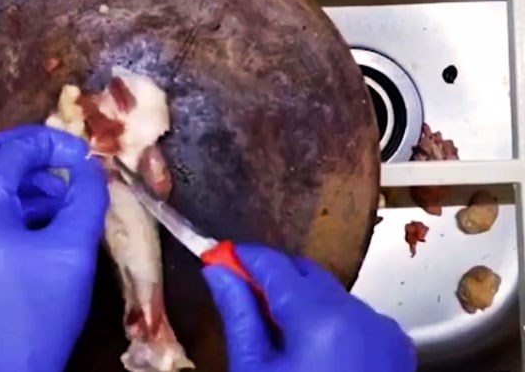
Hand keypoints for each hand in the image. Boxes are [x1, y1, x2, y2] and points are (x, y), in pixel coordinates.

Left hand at [0, 125, 108, 371]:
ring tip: (68, 203)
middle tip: (71, 165)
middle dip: (34, 157)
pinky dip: (17, 209)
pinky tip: (50, 225)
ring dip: (28, 184)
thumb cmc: (37, 316)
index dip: (52, 143)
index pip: (10, 150)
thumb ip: (86, 199)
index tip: (85, 156)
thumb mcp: (72, 251)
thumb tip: (92, 167)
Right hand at [203, 245, 415, 371]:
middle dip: (271, 276)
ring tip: (273, 331)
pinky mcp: (397, 349)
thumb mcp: (253, 371)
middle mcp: (360, 316)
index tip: (220, 256)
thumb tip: (219, 272)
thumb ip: (238, 313)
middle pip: (306, 273)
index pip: (274, 265)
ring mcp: (383, 332)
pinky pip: (355, 317)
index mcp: (321, 319)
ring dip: (300, 299)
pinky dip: (329, 320)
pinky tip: (308, 349)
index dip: (243, 257)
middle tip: (238, 290)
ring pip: (332, 294)